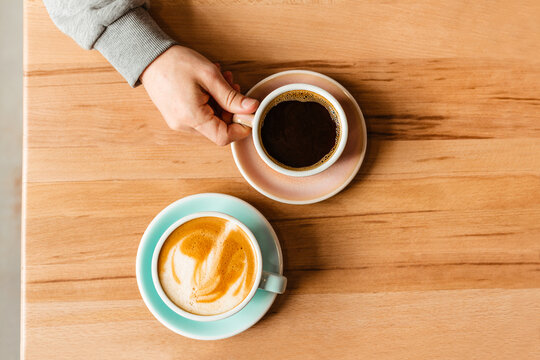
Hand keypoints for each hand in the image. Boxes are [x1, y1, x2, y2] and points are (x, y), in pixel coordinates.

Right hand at [140, 45, 258, 145]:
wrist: (148, 56)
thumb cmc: (175, 63)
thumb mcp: (210, 76)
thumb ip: (231, 96)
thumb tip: (251, 108)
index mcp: (192, 117)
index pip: (223, 137)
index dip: (240, 128)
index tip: (248, 114)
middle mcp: (184, 125)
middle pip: (218, 128)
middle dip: (231, 110)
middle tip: (234, 87)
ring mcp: (178, 122)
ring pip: (210, 121)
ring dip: (221, 103)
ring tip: (222, 81)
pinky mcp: (176, 117)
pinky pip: (200, 116)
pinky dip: (210, 103)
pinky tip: (210, 86)